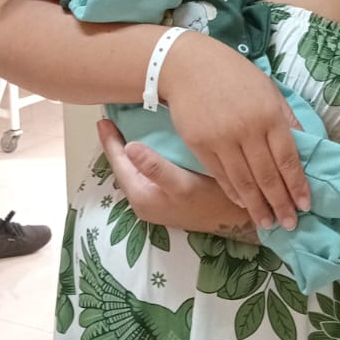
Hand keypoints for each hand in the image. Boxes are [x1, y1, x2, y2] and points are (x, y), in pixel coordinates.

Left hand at [98, 119, 252, 235]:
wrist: (237, 220)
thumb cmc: (213, 200)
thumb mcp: (183, 183)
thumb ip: (155, 167)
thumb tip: (129, 146)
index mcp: (142, 196)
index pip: (119, 163)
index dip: (111, 141)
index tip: (102, 120)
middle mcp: (143, 202)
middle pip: (123, 167)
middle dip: (118, 144)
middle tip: (112, 118)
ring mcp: (153, 202)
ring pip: (134, 171)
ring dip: (130, 150)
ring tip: (126, 127)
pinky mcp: (164, 199)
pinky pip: (145, 174)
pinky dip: (143, 159)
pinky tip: (149, 146)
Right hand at [159, 31, 308, 228]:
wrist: (187, 65)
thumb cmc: (233, 74)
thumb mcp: (268, 89)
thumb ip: (287, 118)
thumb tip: (307, 143)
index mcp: (269, 115)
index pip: (287, 159)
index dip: (297, 185)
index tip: (305, 205)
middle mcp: (247, 130)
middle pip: (267, 176)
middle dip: (280, 203)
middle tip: (290, 223)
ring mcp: (221, 140)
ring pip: (244, 182)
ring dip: (258, 206)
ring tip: (268, 223)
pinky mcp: (200, 145)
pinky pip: (221, 176)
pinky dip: (234, 193)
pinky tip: (244, 204)